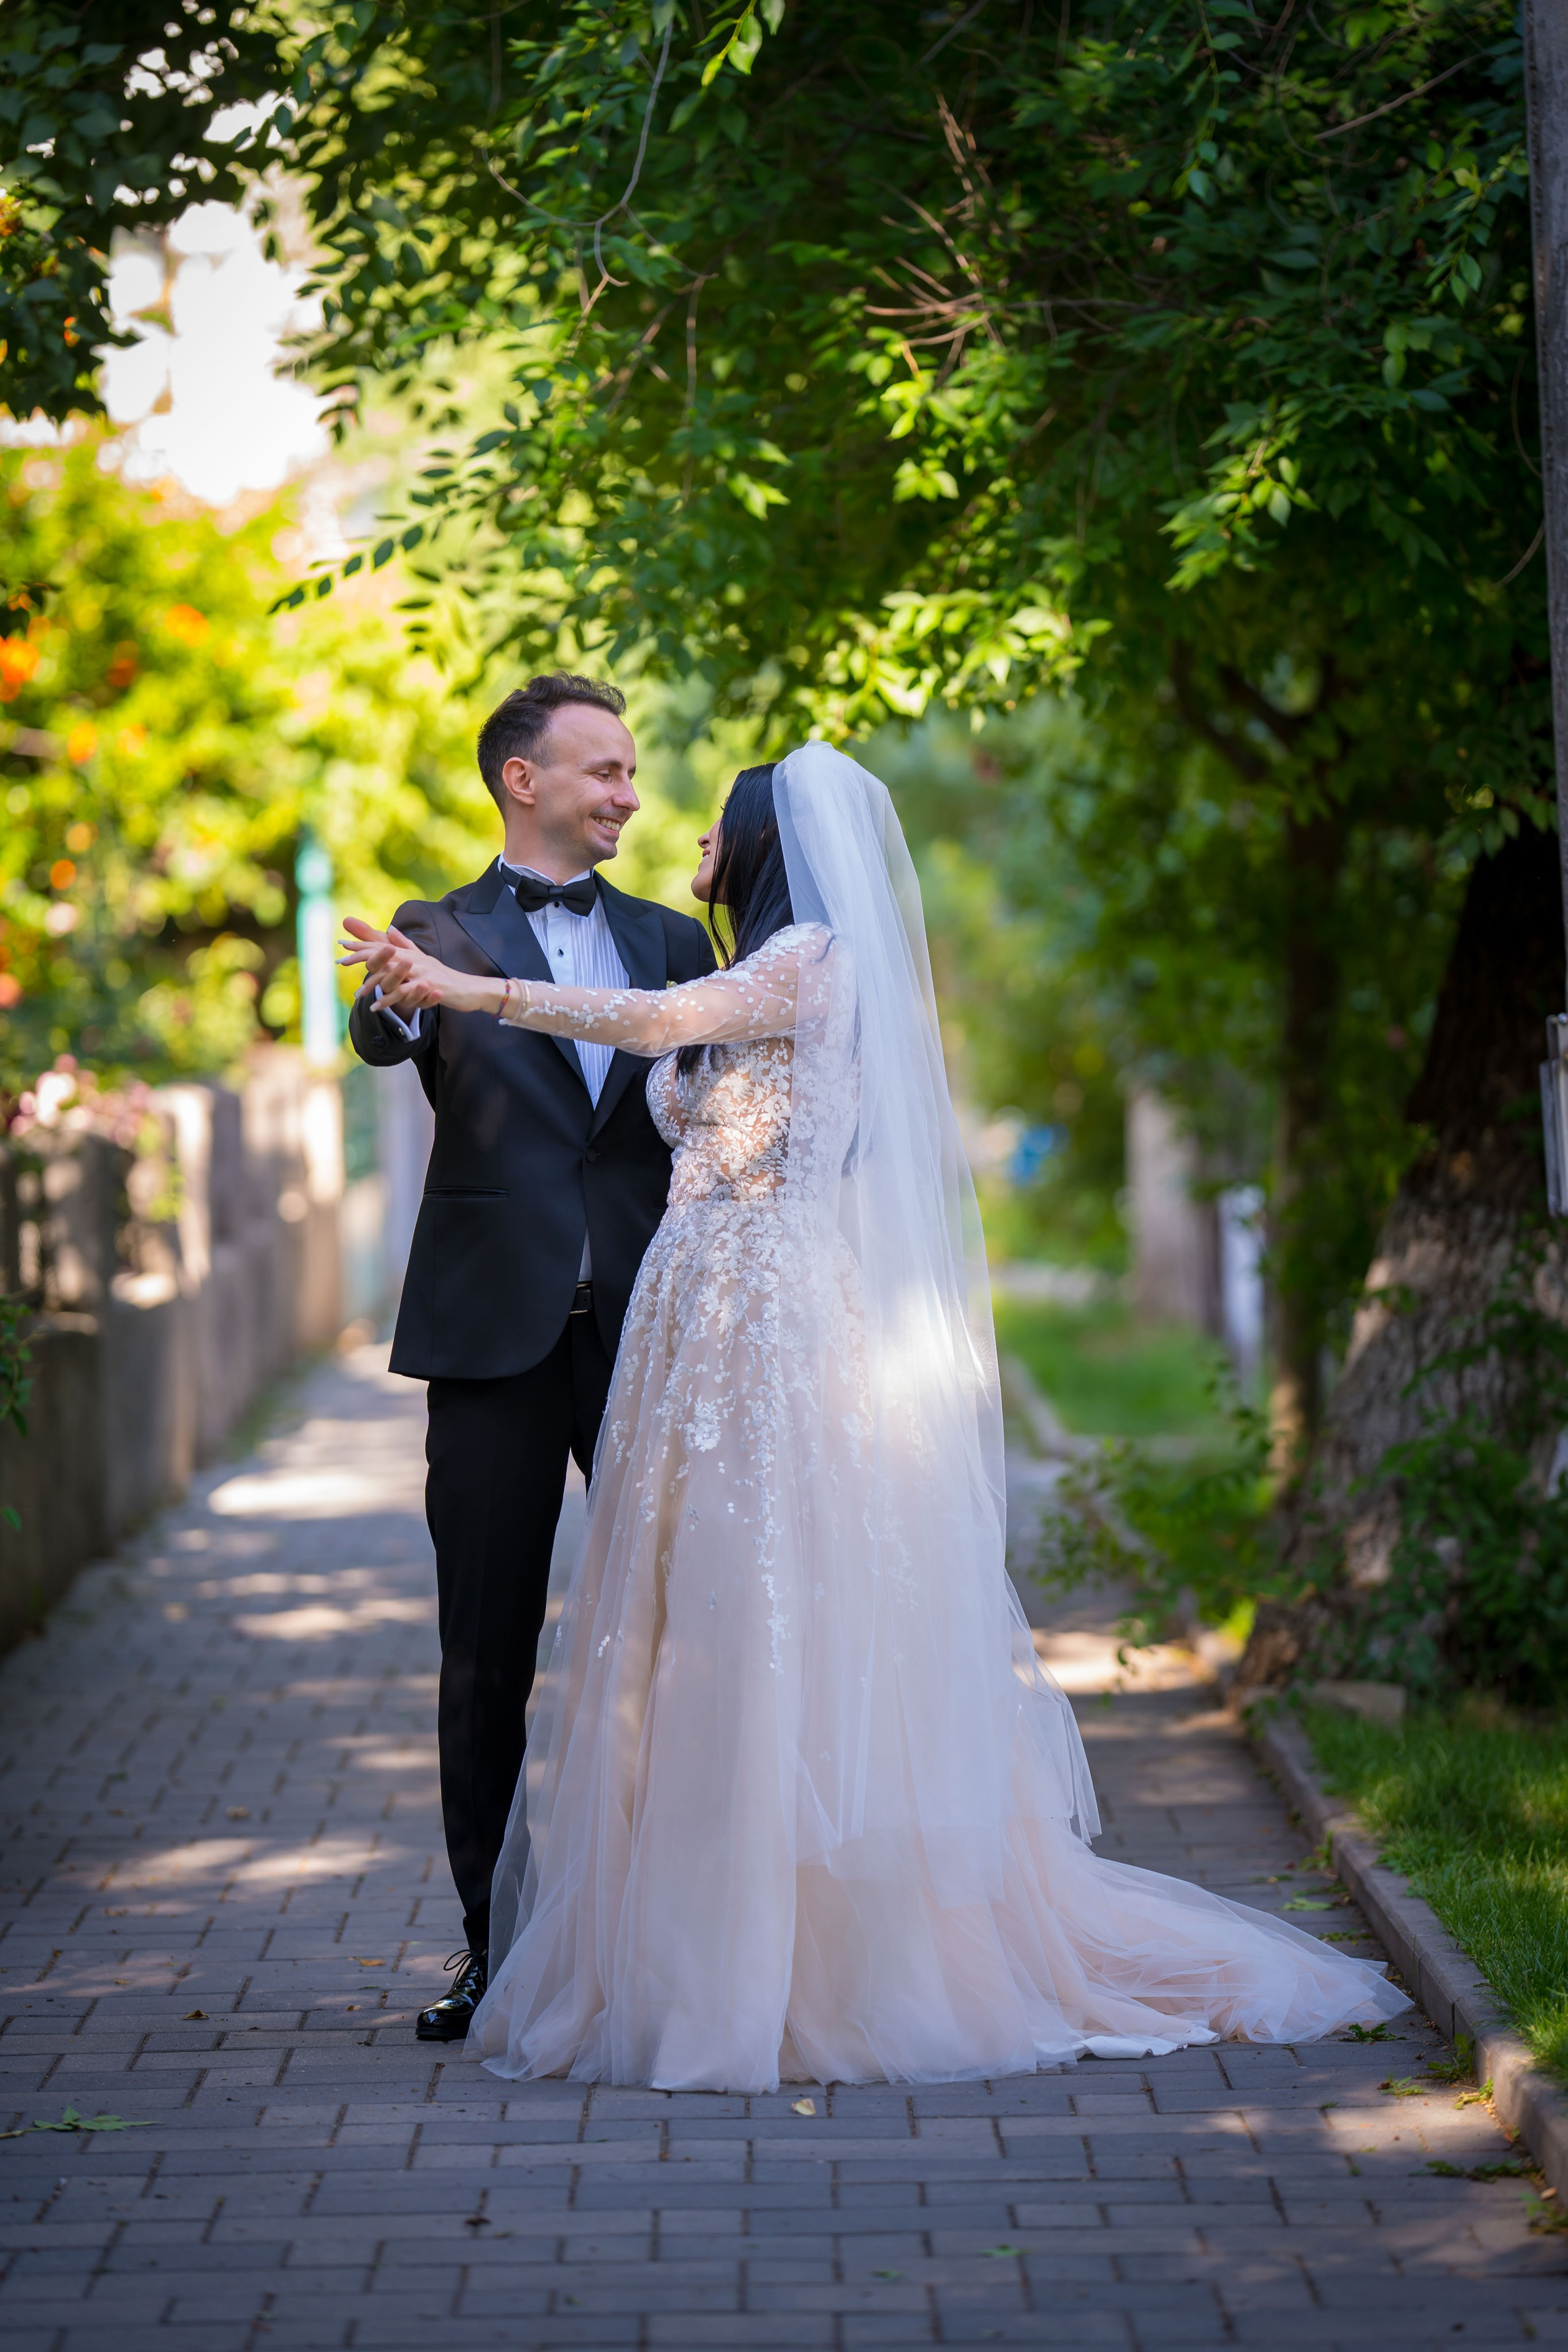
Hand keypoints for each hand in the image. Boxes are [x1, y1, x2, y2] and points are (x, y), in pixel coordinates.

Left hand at [337, 918, 498, 1014]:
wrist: (468, 989)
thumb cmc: (444, 976)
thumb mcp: (423, 959)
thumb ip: (405, 945)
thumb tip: (390, 928)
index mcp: (410, 953)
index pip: (382, 946)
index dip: (363, 944)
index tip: (343, 944)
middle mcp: (413, 959)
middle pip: (383, 955)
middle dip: (361, 957)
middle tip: (341, 961)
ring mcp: (420, 972)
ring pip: (391, 975)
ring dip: (373, 984)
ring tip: (358, 994)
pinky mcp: (427, 986)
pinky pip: (403, 993)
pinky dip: (389, 1000)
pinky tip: (376, 1006)